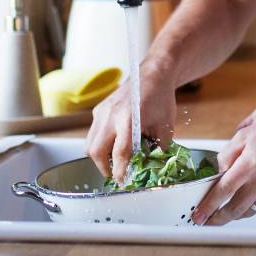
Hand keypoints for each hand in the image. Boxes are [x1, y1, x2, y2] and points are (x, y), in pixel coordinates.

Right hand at [84, 65, 175, 182]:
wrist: (154, 73)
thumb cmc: (162, 98)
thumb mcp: (166, 127)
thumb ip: (158, 149)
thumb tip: (151, 168)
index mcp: (129, 119)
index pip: (119, 153)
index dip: (120, 171)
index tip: (122, 181)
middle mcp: (111, 115)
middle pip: (95, 151)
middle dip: (104, 168)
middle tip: (116, 173)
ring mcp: (102, 111)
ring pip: (89, 143)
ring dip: (99, 156)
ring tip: (114, 160)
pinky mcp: (99, 109)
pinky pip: (93, 132)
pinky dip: (99, 143)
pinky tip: (113, 143)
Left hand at [191, 110, 255, 225]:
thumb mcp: (247, 133)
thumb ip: (228, 152)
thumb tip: (217, 170)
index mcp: (250, 162)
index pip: (224, 190)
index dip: (209, 205)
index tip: (199, 215)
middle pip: (235, 208)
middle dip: (218, 218)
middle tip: (207, 221)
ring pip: (249, 210)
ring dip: (234, 214)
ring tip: (224, 213)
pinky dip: (253, 202)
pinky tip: (249, 195)